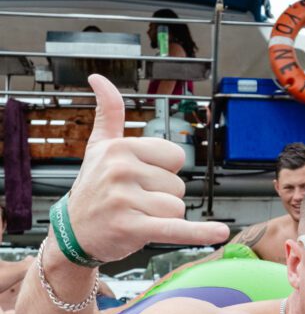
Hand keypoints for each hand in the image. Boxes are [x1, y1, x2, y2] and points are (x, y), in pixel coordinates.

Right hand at [66, 74, 228, 262]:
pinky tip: (219, 234)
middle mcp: (122, 170)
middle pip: (178, 185)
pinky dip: (199, 233)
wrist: (75, 231)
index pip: (176, 156)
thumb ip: (109, 114)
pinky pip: (175, 229)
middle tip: (135, 202)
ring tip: (137, 216)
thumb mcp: (99, 148)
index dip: (164, 171)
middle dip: (163, 197)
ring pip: (177, 208)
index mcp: (121, 148)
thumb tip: (100, 79)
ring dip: (163, 218)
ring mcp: (126, 200)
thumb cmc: (94, 189)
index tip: (141, 178)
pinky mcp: (132, 227)